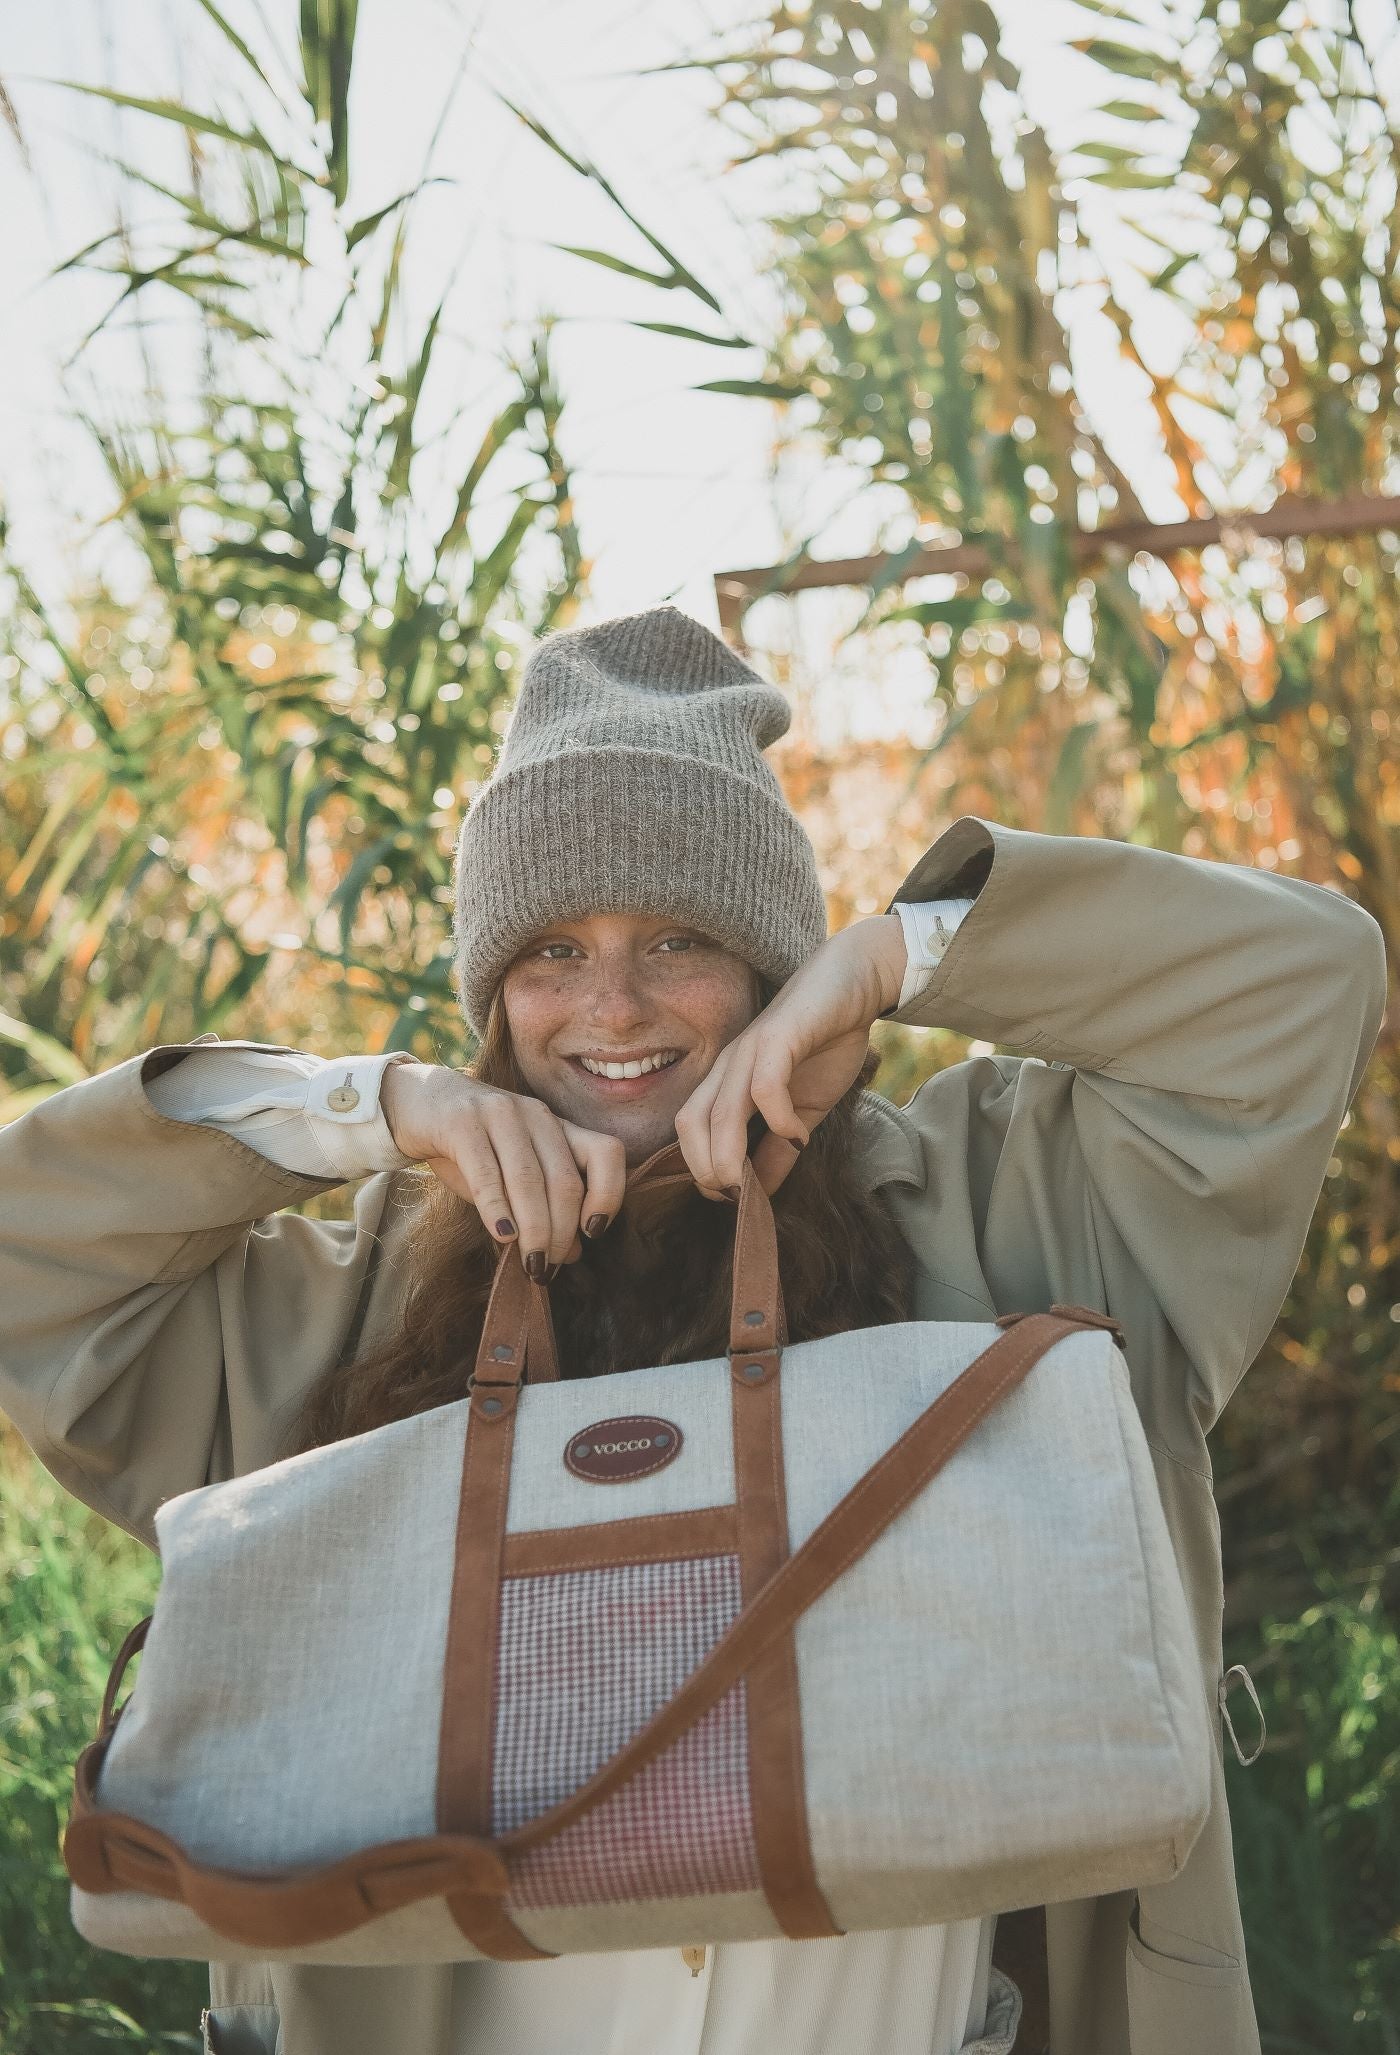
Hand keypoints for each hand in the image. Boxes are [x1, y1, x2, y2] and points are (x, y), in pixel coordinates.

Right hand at [380, 1063, 626, 1276]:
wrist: (418, 1103)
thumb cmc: (471, 1147)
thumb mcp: (512, 1176)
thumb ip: (544, 1207)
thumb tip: (575, 1253)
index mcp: (557, 1127)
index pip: (606, 1153)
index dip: (609, 1195)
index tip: (593, 1234)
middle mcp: (536, 1116)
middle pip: (564, 1180)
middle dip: (561, 1233)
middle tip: (547, 1268)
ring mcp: (500, 1113)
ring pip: (529, 1179)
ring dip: (534, 1230)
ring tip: (531, 1264)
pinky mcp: (462, 1122)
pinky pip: (486, 1172)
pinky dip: (497, 1208)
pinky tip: (503, 1235)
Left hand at [674, 914, 906, 1200]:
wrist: (853, 983)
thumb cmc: (824, 1044)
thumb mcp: (802, 1110)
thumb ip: (780, 1150)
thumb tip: (762, 1194)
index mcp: (727, 1082)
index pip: (691, 1132)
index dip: (702, 1171)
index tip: (733, 1200)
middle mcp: (729, 1066)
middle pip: (692, 1125)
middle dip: (707, 1171)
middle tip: (737, 1199)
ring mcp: (752, 1050)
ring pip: (720, 1111)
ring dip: (728, 1156)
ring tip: (748, 1185)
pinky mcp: (781, 1037)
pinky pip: (765, 1085)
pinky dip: (777, 1119)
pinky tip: (799, 1136)